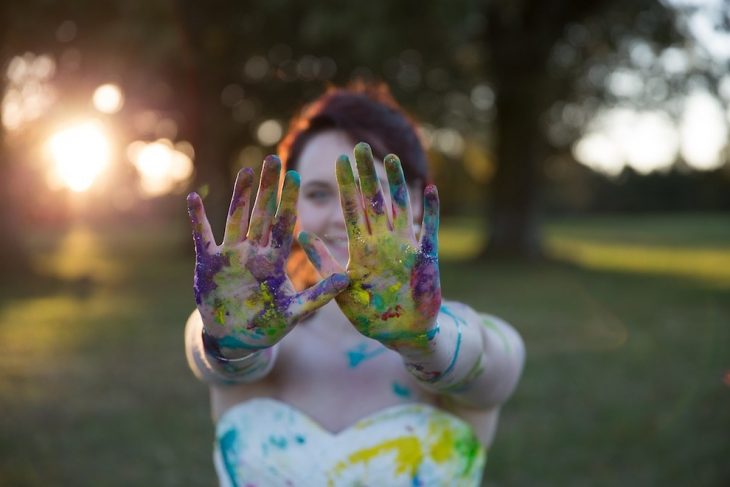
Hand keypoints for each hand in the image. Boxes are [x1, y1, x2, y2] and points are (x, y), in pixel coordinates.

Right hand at [187, 156, 348, 358]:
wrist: (236, 340)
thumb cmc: (268, 324)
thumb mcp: (296, 311)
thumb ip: (319, 295)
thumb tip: (346, 279)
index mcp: (274, 260)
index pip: (284, 223)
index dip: (289, 200)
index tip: (297, 175)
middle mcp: (254, 252)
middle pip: (262, 213)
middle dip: (268, 188)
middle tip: (273, 159)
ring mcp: (231, 256)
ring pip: (236, 218)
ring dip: (240, 195)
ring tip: (246, 171)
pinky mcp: (209, 264)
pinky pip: (204, 237)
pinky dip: (198, 219)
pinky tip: (194, 198)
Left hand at [298, 143, 440, 352]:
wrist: (401, 334)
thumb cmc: (370, 314)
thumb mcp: (340, 288)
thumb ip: (323, 262)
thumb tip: (301, 233)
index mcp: (362, 249)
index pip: (352, 210)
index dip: (347, 185)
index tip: (339, 161)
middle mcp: (384, 243)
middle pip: (375, 201)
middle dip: (367, 175)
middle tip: (360, 146)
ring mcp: (406, 248)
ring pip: (400, 208)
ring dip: (397, 184)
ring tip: (391, 159)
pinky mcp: (426, 258)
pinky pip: (430, 230)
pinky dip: (431, 210)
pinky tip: (430, 188)